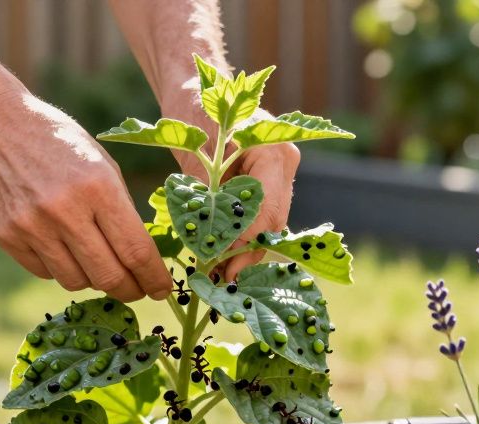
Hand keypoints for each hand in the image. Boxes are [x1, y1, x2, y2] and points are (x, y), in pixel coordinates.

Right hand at [0, 91, 172, 301]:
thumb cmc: (57, 142)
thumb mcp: (101, 164)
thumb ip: (121, 209)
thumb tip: (141, 258)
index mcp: (98, 187)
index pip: (136, 251)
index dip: (153, 278)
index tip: (162, 290)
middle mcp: (64, 211)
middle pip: (109, 276)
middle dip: (129, 290)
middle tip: (136, 290)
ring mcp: (32, 226)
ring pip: (76, 281)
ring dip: (93, 279)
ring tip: (96, 262)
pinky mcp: (6, 237)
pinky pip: (45, 272)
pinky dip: (60, 267)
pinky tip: (62, 248)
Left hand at [165, 101, 300, 279]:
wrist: (197, 86)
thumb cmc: (195, 107)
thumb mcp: (195, 147)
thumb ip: (205, 192)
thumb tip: (206, 241)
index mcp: (274, 150)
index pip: (265, 209)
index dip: (245, 243)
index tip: (223, 267)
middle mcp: (284, 164)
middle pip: (271, 223)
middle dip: (246, 255)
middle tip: (220, 283)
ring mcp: (278, 176)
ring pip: (267, 226)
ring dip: (244, 253)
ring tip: (218, 279)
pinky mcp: (264, 185)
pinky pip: (257, 219)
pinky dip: (240, 241)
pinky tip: (221, 262)